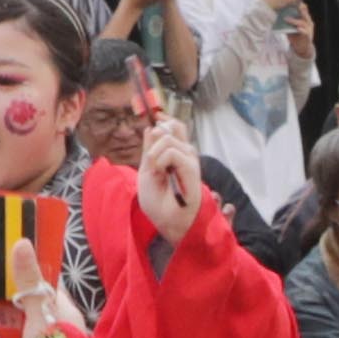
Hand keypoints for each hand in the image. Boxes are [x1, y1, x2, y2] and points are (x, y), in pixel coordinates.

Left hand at [137, 109, 210, 230]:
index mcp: (175, 155)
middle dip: (157, 136)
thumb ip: (149, 149)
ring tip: (155, 171)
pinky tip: (160, 172)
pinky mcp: (191, 168)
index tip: (156, 115)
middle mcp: (185, 155)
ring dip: (155, 153)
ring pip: (170, 139)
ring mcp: (189, 161)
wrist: (167, 221)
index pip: (174, 128)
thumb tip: (151, 128)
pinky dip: (161, 160)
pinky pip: (173, 152)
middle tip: (151, 159)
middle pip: (174, 127)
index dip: (165, 119)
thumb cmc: (158, 202)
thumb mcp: (146, 170)